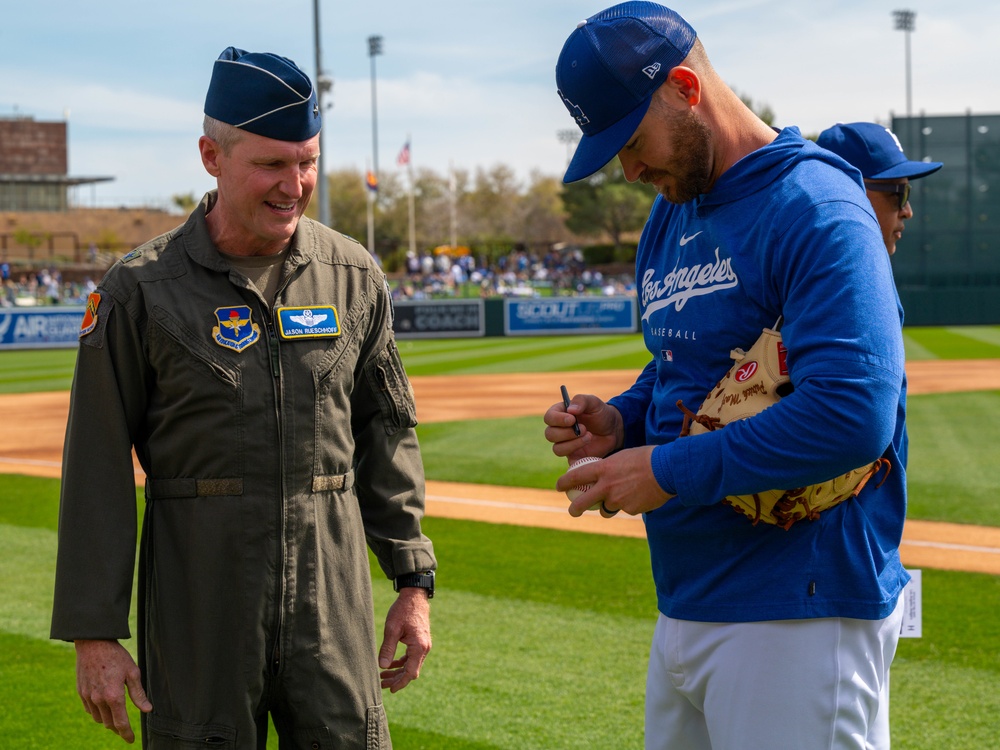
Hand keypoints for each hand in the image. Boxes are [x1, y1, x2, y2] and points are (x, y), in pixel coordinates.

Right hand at [75, 639, 151, 743]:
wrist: (93, 644)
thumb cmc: (116, 656)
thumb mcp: (132, 672)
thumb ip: (138, 694)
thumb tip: (147, 710)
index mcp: (114, 696)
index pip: (121, 723)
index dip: (126, 734)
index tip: (131, 740)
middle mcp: (98, 700)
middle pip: (109, 723)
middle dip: (118, 728)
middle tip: (126, 729)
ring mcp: (88, 697)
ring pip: (98, 718)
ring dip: (108, 720)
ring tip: (116, 716)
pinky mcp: (81, 692)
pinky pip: (89, 710)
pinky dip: (97, 712)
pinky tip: (104, 707)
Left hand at [378, 587, 431, 692]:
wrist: (414, 596)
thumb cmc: (403, 610)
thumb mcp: (392, 629)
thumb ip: (388, 649)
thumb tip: (382, 666)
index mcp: (419, 647)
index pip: (411, 673)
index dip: (400, 683)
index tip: (390, 689)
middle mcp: (424, 648)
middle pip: (411, 671)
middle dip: (397, 679)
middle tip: (382, 683)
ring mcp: (423, 645)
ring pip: (411, 665)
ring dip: (398, 671)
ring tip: (383, 675)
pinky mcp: (420, 641)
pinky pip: (412, 657)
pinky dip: (402, 662)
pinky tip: (390, 663)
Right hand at [543, 392, 623, 461]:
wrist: (613, 430)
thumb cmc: (600, 414)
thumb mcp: (593, 402)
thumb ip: (581, 401)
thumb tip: (570, 410)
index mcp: (560, 414)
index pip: (549, 417)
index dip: (557, 419)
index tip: (572, 419)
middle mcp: (559, 430)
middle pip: (550, 434)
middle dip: (567, 433)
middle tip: (584, 428)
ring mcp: (565, 445)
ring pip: (557, 449)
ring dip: (573, 444)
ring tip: (589, 437)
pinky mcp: (573, 457)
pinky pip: (568, 462)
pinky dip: (578, 458)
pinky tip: (589, 448)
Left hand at [555, 445, 673, 516]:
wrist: (667, 470)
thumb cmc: (646, 458)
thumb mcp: (623, 458)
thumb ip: (610, 469)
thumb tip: (604, 475)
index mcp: (603, 469)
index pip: (576, 476)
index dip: (564, 482)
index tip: (559, 486)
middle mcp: (606, 486)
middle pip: (582, 502)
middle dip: (574, 509)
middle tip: (573, 510)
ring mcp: (617, 500)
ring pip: (606, 510)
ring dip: (608, 508)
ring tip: (618, 500)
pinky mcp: (630, 509)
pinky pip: (626, 509)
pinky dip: (630, 504)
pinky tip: (641, 495)